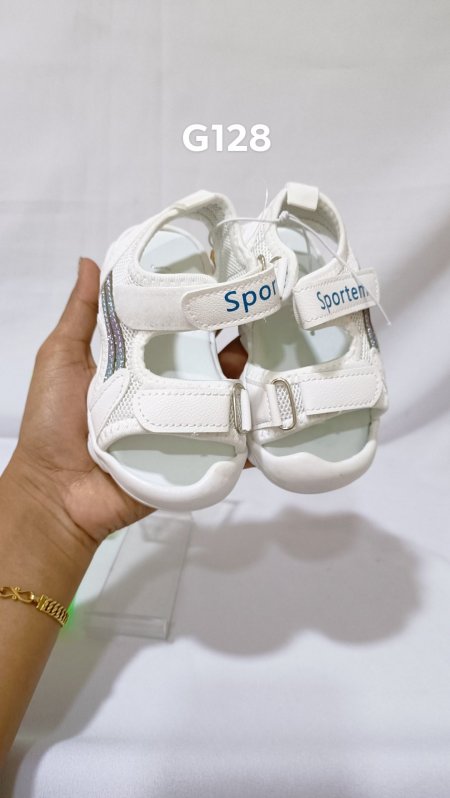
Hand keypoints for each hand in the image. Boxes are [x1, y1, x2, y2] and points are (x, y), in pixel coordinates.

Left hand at [8, 258, 248, 548]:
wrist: (58, 493)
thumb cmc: (53, 424)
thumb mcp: (61, 359)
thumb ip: (81, 315)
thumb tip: (89, 262)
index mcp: (138, 362)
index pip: (178, 329)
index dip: (200, 306)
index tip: (229, 278)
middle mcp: (165, 389)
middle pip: (211, 361)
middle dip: (240, 340)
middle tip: (269, 317)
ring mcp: (181, 425)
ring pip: (227, 398)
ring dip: (252, 381)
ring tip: (280, 360)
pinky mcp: (192, 457)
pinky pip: (230, 444)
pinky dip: (254, 434)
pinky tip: (276, 417)